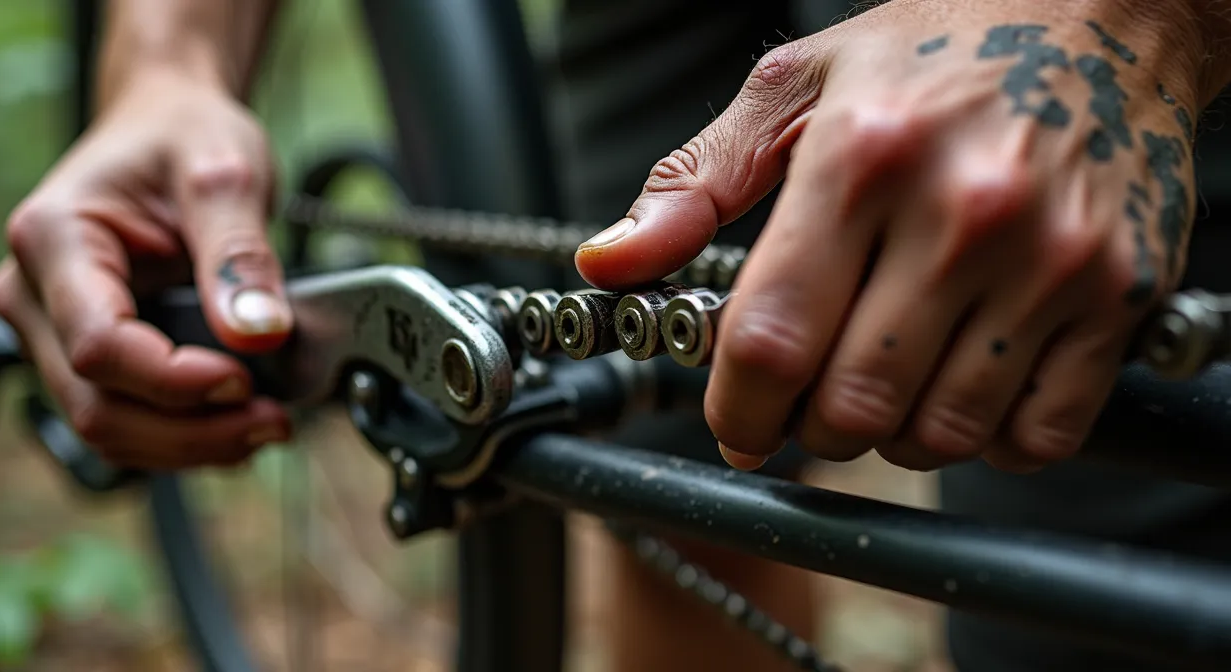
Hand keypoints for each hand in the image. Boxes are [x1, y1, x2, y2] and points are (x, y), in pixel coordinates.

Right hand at [0, 69, 292, 469]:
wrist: (169, 126)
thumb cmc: (185, 137)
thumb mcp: (225, 175)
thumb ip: (241, 255)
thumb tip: (260, 334)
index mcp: (53, 239)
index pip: (99, 346)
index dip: (175, 382)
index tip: (247, 378)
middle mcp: (34, 294)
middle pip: (97, 406)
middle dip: (192, 432)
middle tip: (274, 421)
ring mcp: (54, 332)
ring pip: (109, 430)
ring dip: (191, 446)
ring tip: (267, 424)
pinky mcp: (88, 357)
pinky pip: (127, 421)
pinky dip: (184, 437)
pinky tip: (239, 422)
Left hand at [575, 0, 1205, 471]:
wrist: (1105, 15)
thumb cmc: (936, 51)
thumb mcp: (795, 90)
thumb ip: (694, 184)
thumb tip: (609, 262)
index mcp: (859, 160)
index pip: (771, 339)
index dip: (737, 411)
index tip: (737, 426)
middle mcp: (959, 213)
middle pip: (851, 405)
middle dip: (810, 429)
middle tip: (809, 402)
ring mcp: (1050, 260)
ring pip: (941, 433)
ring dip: (894, 440)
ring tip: (886, 388)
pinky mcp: (1119, 294)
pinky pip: (1041, 435)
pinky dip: (989, 444)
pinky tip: (966, 390)